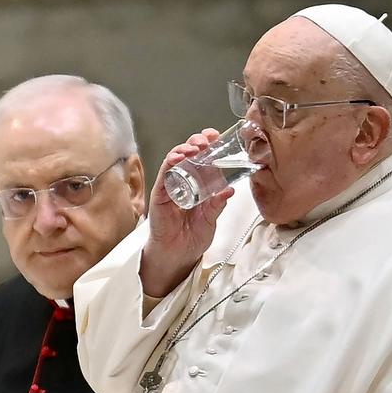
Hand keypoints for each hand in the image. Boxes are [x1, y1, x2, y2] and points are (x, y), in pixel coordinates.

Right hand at [140, 128, 233, 296]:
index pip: (204, 159)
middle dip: (198, 142)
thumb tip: (230, 189)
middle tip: (208, 139)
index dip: (210, 145)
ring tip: (196, 146)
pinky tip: (179, 157)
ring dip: (185, 148)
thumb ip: (218, 204)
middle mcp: (185, 181)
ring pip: (176, 159)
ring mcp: (172, 186)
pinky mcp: (160, 193)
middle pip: (189, 154)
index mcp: (200, 184)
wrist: (178, 255)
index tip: (217, 136)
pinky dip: (171, 162)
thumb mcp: (211, 218)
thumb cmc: (192, 236)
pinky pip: (164, 174)